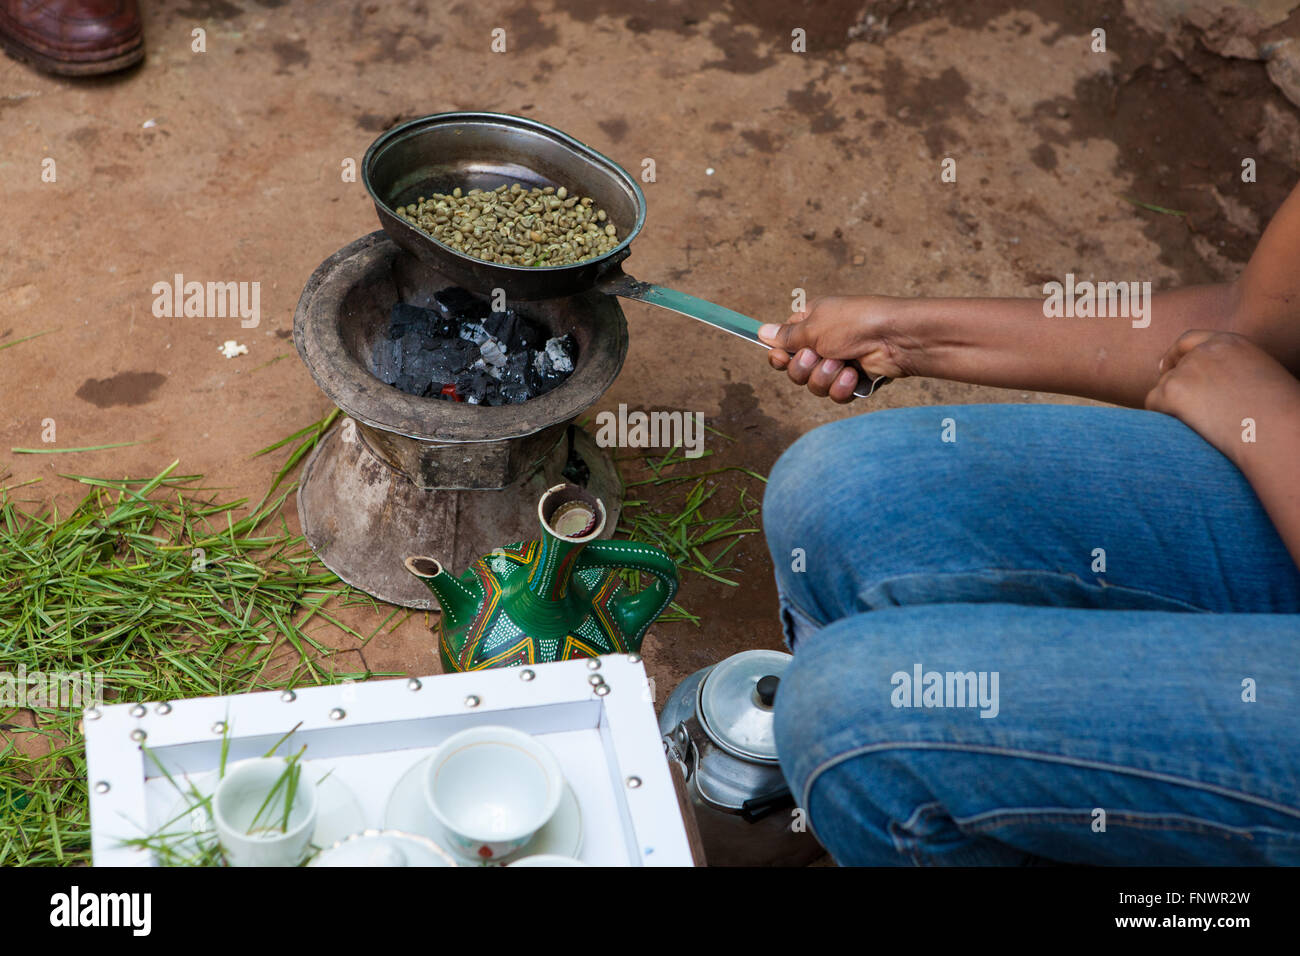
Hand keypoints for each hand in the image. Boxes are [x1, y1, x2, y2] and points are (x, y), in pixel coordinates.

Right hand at [757, 296, 915, 403]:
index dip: (779, 356)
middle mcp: (822, 343)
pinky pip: (834, 394)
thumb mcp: (813, 326)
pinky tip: (854, 375)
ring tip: (842, 364)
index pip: (783, 345)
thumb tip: (761, 332)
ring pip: (813, 385)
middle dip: (804, 368)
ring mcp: (838, 363)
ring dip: (825, 377)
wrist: (895, 338)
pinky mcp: (853, 380)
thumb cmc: (854, 323)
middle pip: (795, 370)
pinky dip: (842, 387)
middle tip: (817, 356)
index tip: (780, 358)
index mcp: (810, 323)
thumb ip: (786, 336)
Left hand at [1145, 330, 1299, 464]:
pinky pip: (1153, 406)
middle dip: (1174, 390)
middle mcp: (1204, 351)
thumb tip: (1210, 390)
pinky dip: (1163, 419)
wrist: (1276, 430)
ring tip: (1204, 426)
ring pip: (1162, 390)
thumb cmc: (1277, 414)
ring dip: (1172, 408)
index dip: (1174, 355)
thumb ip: (1229, 372)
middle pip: (1172, 370)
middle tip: (1186, 414)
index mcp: (1230, 343)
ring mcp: (1185, 369)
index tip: (1164, 368)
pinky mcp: (1172, 391)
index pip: (1189, 341)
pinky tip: (1189, 429)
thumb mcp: (1258, 377)